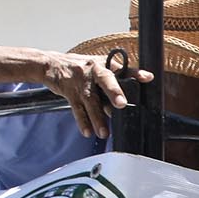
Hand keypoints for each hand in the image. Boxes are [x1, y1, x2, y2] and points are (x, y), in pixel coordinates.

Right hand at [36, 51, 151, 140]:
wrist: (50, 64)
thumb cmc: (80, 68)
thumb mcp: (97, 66)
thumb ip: (113, 79)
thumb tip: (130, 100)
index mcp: (104, 64)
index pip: (123, 68)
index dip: (135, 72)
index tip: (148, 78)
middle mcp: (93, 70)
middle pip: (105, 80)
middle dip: (114, 92)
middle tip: (121, 104)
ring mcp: (80, 81)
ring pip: (90, 100)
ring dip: (97, 118)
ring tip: (104, 133)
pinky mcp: (68, 91)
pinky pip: (77, 108)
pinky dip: (82, 121)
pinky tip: (88, 132)